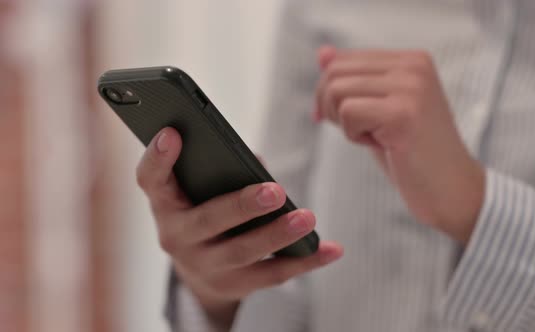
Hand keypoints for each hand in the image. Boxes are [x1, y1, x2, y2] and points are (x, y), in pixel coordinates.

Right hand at [136, 127, 342, 328]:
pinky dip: (305, 261)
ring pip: (242, 252)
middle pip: (207, 221)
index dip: (158, 158)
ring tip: (308, 218)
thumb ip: (220, 170)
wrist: (199, 270)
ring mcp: (204, 266)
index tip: (172, 134)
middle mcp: (177, 238)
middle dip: (242, 206)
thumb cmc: (203, 210)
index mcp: (166, 204)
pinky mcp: (233, 286)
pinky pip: (272, 275)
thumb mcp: (198, 191)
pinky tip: (331, 249)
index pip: (150, 180)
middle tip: (276, 191)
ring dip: (278, 235)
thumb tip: (257, 165)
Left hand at [315, 46, 483, 243]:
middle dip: (331, 107)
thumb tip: (322, 53)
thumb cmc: (411, 152)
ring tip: (376, 137)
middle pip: (335, 73)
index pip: (343, 60)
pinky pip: (348, 113)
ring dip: (345, 123)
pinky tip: (383, 145)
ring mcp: (410, 87)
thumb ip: (353, 79)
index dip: (328, 93)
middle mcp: (413, 66)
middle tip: (359, 132)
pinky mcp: (402, 113)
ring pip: (337, 91)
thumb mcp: (378, 109)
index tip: (336, 119)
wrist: (450, 189)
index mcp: (411, 59)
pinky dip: (354, 136)